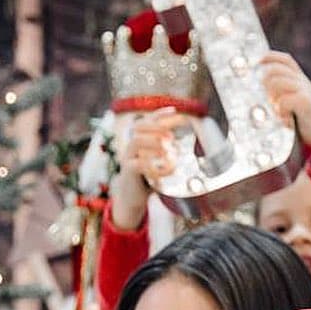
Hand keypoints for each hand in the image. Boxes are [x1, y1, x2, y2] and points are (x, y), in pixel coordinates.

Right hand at [110, 107, 187, 229]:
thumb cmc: (147, 178)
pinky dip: (155, 166)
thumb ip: (165, 153)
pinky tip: (169, 170)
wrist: (132, 198)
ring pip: (135, 143)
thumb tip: (182, 147)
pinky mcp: (129, 172)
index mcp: (138, 140)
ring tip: (168, 150)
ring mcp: (128, 157)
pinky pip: (139, 165)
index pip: (147, 121)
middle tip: (171, 136)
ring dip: (153, 143)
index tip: (174, 111)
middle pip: (138, 128)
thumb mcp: (156, 162)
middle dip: (155, 128)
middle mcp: (131, 146)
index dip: (159, 114)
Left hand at [260, 50, 310, 164]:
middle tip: (268, 99)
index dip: (270, 57)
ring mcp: (304, 90)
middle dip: (265, 81)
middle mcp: (303, 81)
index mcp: (300, 79)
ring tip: (277, 110)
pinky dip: (279, 110)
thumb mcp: (294, 102)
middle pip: (276, 70)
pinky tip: (284, 119)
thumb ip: (282, 93)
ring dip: (271, 97)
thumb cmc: (305, 121)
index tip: (257, 63)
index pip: (285, 60)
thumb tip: (260, 89)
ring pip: (276, 82)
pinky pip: (283, 100)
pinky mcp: (305, 101)